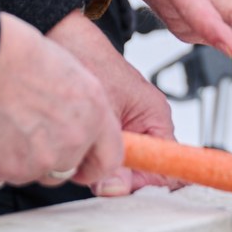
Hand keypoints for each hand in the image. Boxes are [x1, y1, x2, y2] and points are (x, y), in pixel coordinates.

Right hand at [0, 12, 123, 191]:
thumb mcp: (67, 70)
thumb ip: (80, 105)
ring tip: (2, 122)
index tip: (83, 161)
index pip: (110, 158)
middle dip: (51, 157)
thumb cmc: (15, 53)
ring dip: (21, 159)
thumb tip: (78, 124)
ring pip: (33, 173)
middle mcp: (72, 140)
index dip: (94, 162)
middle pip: (67, 168)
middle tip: (27, 129)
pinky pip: (0, 176)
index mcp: (93, 111)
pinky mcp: (5, 172)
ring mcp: (38, 160)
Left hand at [45, 11, 178, 194]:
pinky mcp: (107, 131)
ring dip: (99, 170)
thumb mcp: (102, 112)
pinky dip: (90, 161)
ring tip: (79, 157)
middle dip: (118, 179)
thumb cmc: (85, 59)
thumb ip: (114, 152)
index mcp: (155, 116)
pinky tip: (73, 154)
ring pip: (121, 168)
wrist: (60, 39)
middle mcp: (145, 125)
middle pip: (144, 173)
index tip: (132, 193)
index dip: (152, 184)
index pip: (171, 164)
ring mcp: (126, 129)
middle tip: (94, 175)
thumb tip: (116, 187)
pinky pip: (106, 157)